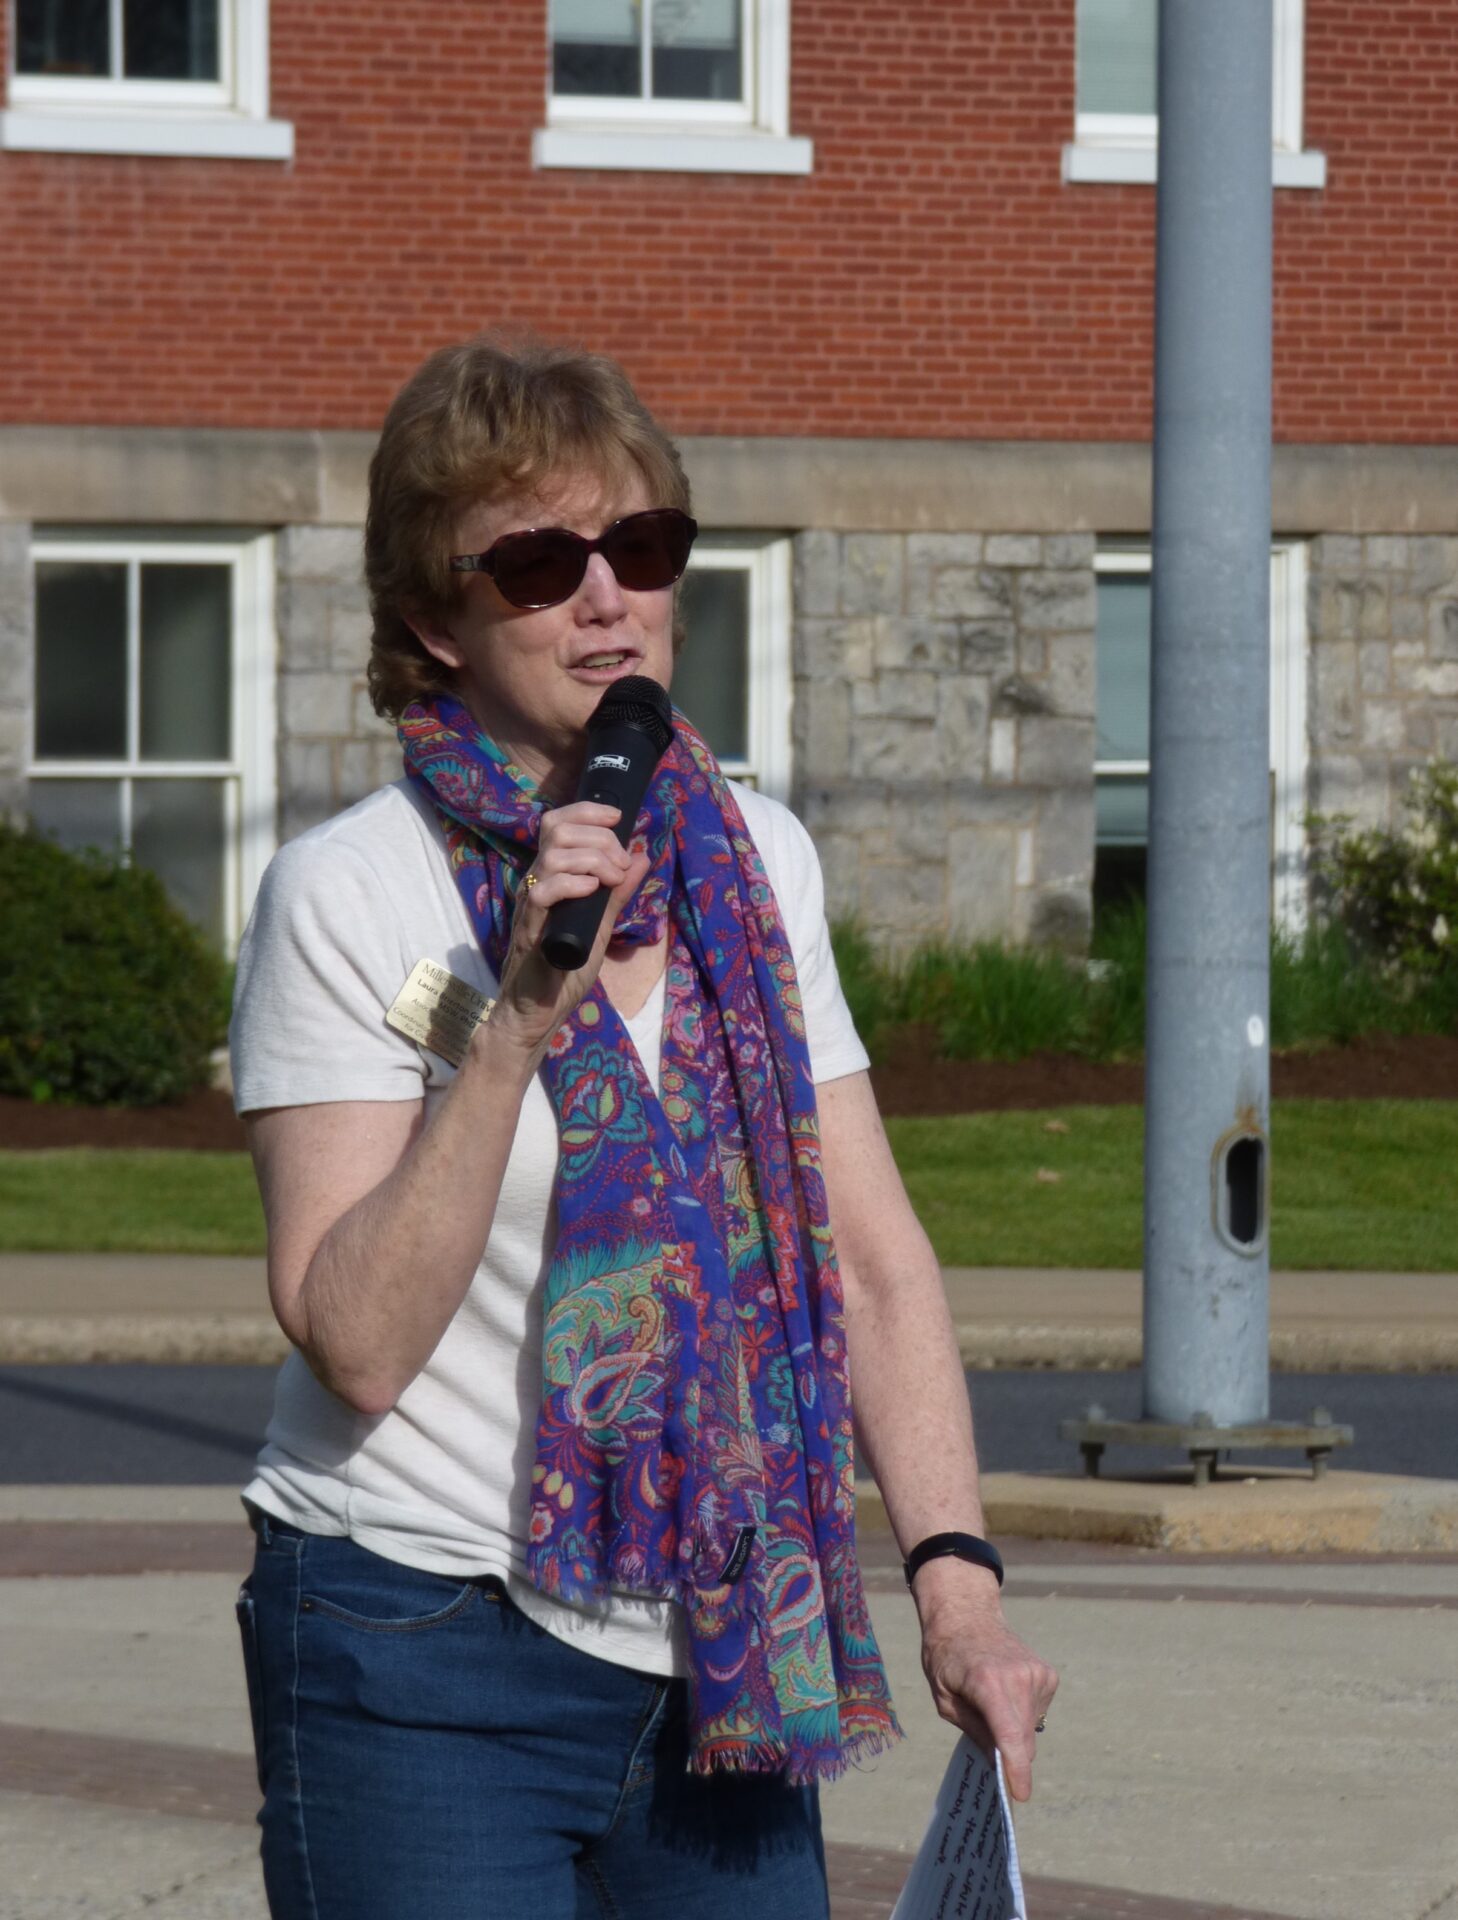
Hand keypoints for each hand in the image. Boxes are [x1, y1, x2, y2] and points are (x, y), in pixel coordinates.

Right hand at [485, 802, 649, 1063]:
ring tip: (612, 879)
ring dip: (592, 859)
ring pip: (552, 856)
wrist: (537, 1013)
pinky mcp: (529, 930)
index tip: (618, 817)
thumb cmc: (563, 974)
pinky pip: (541, 894)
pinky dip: (571, 884)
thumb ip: (617, 893)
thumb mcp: (600, 926)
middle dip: (599, 836)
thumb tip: (642, 857)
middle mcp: (536, 883)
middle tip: (622, 863)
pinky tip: (592, 890)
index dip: (588, 810)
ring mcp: (530, 905)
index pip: (559, 823)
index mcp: (551, 878)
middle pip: (557, 830)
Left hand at [913, 1562, 1057, 1802]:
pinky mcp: (1048, 1674)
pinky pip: (1037, 1712)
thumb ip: (973, 1731)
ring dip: (1014, 1730)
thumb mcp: (945, 1700)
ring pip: (1031, 1728)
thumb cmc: (947, 1657)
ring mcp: (1038, 1674)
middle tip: (986, 1740)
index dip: (1016, 1769)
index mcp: (988, 1683)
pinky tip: (1006, 1692)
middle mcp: (1019, 1677)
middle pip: (1022, 1739)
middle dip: (1009, 1753)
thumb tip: (999, 1764)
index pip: (1009, 1736)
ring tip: (991, 1701)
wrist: (967, 1615)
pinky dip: (1023, 1713)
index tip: (1020, 1795)